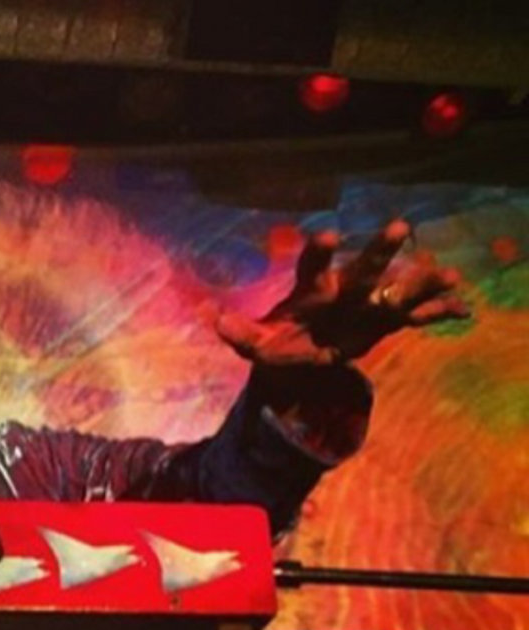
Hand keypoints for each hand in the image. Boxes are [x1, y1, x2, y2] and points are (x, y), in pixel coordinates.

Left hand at [216, 220, 469, 366]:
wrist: (304, 358)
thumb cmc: (279, 344)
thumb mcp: (257, 344)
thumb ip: (239, 332)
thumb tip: (211, 317)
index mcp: (311, 292)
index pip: (312, 266)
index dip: (318, 251)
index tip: (325, 233)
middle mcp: (344, 291)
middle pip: (363, 269)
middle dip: (379, 252)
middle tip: (400, 227)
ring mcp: (368, 306)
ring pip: (396, 288)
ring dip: (419, 280)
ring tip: (444, 272)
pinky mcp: (386, 323)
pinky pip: (414, 316)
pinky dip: (436, 311)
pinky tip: (462, 305)